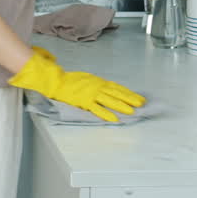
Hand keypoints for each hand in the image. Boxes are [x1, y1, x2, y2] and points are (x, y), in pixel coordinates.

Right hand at [9, 47, 144, 121]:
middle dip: (130, 99)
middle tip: (141, 104)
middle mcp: (97, 86)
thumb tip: (102, 86)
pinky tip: (115, 119)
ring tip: (132, 112)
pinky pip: (98, 109)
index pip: (117, 88)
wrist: (55, 80)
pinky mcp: (84, 101)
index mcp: (98, 81)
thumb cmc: (68, 80)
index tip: (138, 98)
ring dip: (122, 106)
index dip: (128, 93)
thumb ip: (94, 82)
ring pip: (111, 101)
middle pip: (117, 93)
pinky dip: (107, 114)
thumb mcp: (85, 78)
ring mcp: (91, 94)